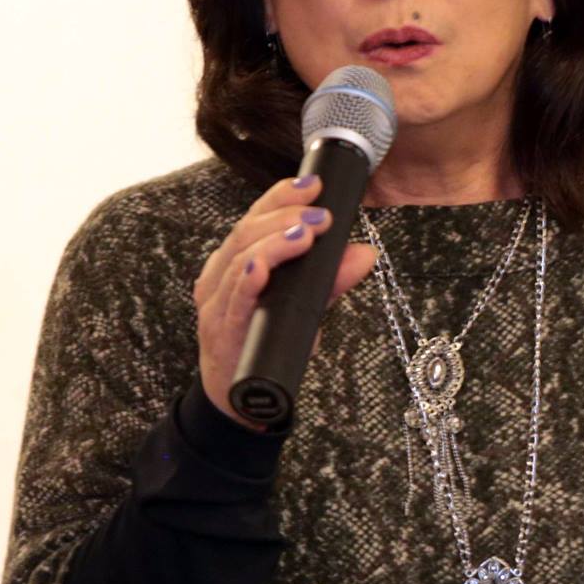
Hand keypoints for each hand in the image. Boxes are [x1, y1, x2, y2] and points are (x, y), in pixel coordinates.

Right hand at [192, 174, 380, 432]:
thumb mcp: (305, 307)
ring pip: (239, 260)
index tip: (314, 183)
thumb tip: (365, 252)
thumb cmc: (267, 344)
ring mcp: (217, 305)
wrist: (243, 400)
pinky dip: (246, 281)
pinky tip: (260, 269)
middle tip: (321, 215)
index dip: (281, 197)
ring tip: (304, 234)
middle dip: (285, 216)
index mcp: (236, 262)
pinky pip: (233, 302)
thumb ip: (331, 280)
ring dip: (273, 244)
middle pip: (246, 232)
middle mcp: (221, 277)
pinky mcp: (221, 333)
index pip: (256, 218)